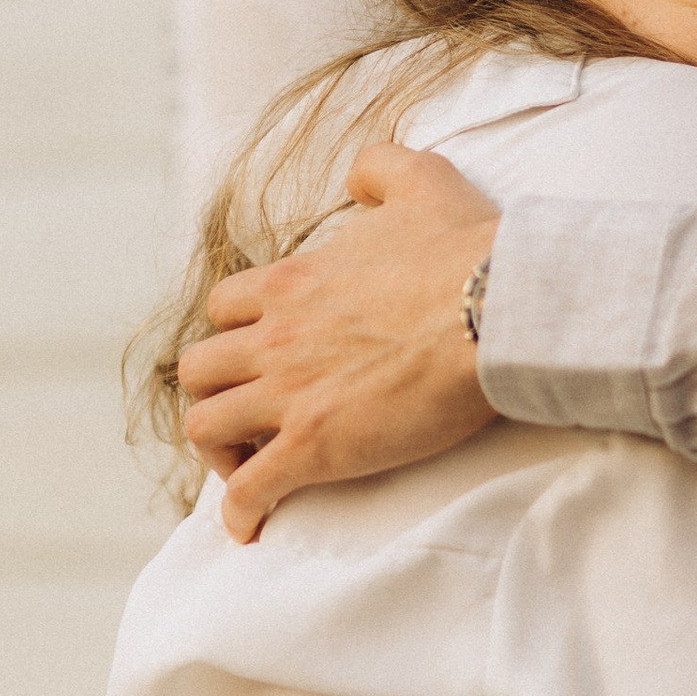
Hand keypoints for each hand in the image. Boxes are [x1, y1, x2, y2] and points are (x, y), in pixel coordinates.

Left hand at [179, 143, 500, 540]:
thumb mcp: (421, 181)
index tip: (262, 357)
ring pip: (206, 426)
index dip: (236, 336)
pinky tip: (250, 528)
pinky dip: (240, 512)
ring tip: (249, 469)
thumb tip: (358, 174)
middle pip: (200, 369)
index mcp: (292, 280)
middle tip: (251, 414)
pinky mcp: (313, 445)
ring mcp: (288, 392)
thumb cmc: (466, 250)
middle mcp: (275, 335)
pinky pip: (250, 487)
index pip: (225, 310)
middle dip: (216, 393)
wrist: (496, 308)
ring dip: (220, 451)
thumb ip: (380, 167)